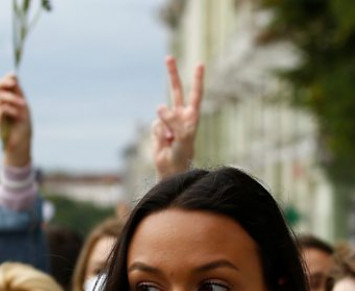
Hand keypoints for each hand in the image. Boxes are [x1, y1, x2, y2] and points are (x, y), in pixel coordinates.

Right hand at [0, 74, 31, 166]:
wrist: (20, 143)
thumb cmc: (23, 125)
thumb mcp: (23, 106)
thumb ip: (17, 92)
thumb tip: (13, 75)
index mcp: (8, 99)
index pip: (4, 84)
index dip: (7, 78)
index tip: (14, 77)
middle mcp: (1, 103)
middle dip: (5, 82)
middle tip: (13, 84)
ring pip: (1, 96)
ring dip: (13, 98)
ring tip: (23, 105)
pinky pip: (2, 108)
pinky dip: (12, 109)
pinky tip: (18, 115)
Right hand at [152, 56, 203, 179]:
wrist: (171, 169)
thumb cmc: (183, 154)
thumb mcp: (184, 138)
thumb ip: (174, 121)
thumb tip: (159, 106)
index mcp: (192, 116)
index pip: (196, 94)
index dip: (197, 80)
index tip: (199, 64)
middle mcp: (180, 115)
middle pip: (176, 90)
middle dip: (172, 74)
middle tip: (168, 57)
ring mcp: (167, 120)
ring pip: (162, 111)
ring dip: (166, 125)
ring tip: (172, 140)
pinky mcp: (157, 127)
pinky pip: (155, 125)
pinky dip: (159, 134)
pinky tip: (165, 142)